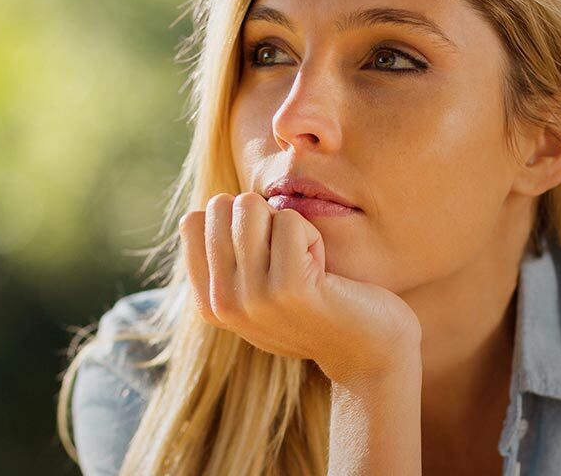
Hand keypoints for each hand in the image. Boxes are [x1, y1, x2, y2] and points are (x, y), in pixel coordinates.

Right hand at [182, 192, 421, 385]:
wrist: (368, 354)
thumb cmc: (316, 308)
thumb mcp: (256, 291)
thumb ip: (226, 260)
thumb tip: (205, 211)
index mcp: (208, 303)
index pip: (192, 221)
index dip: (235, 223)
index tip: (264, 258)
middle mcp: (222, 303)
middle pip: (220, 207)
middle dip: (260, 218)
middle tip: (288, 257)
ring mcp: (252, 297)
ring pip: (251, 206)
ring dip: (287, 225)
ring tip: (305, 264)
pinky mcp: (289, 288)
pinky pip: (290, 221)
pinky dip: (313, 236)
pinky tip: (323, 271)